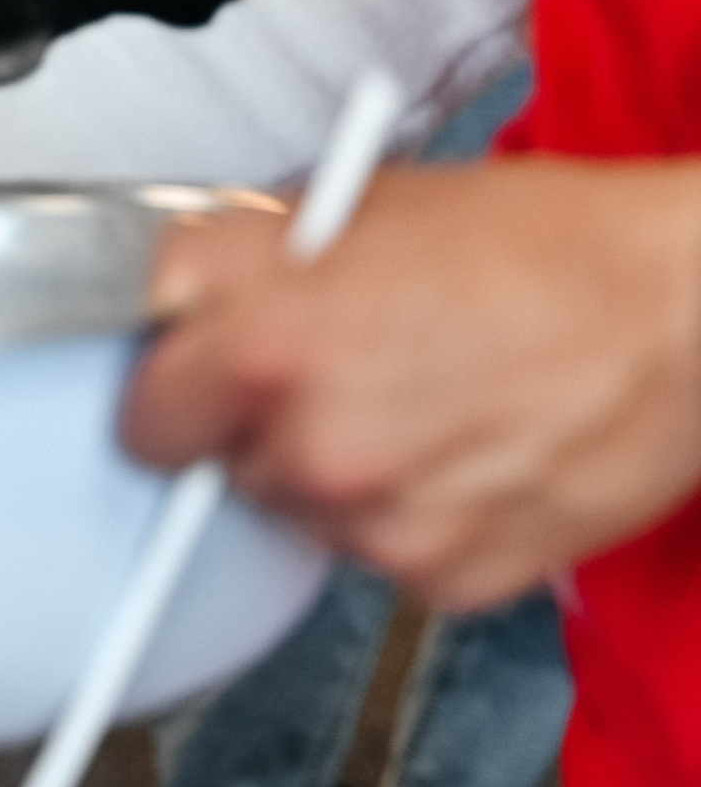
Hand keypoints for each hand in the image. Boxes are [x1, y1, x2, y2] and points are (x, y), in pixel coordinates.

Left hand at [125, 159, 700, 609]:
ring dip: (344, 477)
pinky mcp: (444, 575)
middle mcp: (307, 439)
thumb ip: (249, 266)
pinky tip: (475, 454)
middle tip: (343, 376)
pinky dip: (420, 521)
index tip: (190, 383)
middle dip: (263, 426)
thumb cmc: (542, 245)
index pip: (141, 405)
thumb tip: (182, 301)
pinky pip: (388, 559)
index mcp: (261, 338)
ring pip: (305, 514)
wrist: (689, 310)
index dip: (171, 387)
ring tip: (430, 406)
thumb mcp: (356, 210)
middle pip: (222, 464)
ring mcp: (375, 520)